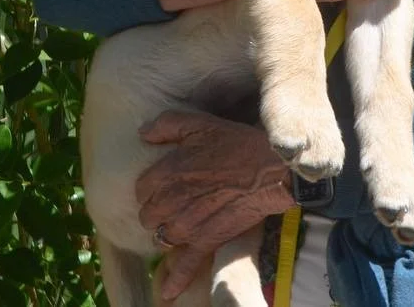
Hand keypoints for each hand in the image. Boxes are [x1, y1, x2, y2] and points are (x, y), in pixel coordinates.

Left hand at [137, 110, 294, 298]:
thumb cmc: (237, 143)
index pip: (142, 189)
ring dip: (168, 233)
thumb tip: (142, 133)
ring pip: (162, 238)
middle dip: (158, 211)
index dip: (153, 187)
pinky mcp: (207, 240)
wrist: (271, 169)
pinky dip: (175, 280)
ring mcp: (188, 224)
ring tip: (181, 226)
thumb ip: (166, 125)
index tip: (165, 185)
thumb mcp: (200, 123)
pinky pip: (186, 265)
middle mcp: (171, 201)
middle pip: (148, 216)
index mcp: (166, 172)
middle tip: (174, 204)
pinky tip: (169, 293)